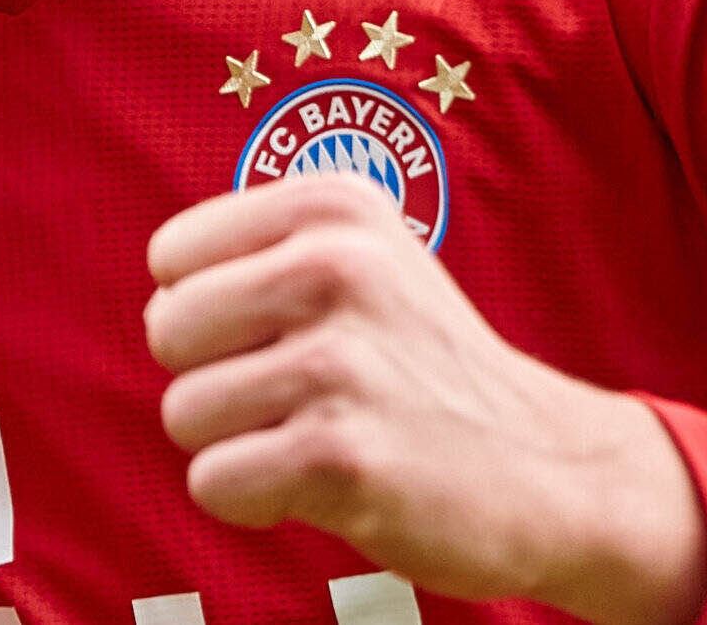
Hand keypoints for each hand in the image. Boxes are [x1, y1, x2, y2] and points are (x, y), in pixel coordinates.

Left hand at [145, 176, 706, 624]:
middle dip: (213, 377)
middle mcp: (338, 269)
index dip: (210, 311)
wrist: (550, 468)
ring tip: (317, 435)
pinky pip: (214, 481)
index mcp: (335, 207)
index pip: (171, 256)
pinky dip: (252, 499)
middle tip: (295, 395)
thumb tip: (157, 288)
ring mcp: (341, 363)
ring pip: (183, 412)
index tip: (281, 334)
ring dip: (236, 444)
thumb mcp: (367, 258)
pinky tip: (321, 483)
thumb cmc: (426, 365)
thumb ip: (263, 249)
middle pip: (166, 331)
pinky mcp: (341, 456)